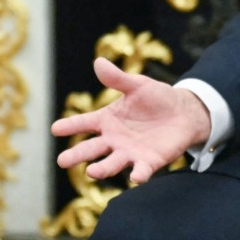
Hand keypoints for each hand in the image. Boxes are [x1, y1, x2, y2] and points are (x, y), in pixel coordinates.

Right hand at [52, 57, 211, 184]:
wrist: (184, 113)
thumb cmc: (156, 98)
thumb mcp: (137, 85)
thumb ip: (118, 78)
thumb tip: (98, 62)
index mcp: (107, 120)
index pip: (84, 123)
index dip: (70, 125)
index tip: (55, 129)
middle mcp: (114, 139)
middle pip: (92, 148)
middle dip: (77, 155)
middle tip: (62, 161)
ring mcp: (130, 152)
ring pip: (111, 163)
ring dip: (102, 169)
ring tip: (91, 172)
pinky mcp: (148, 162)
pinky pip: (141, 170)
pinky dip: (138, 174)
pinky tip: (135, 177)